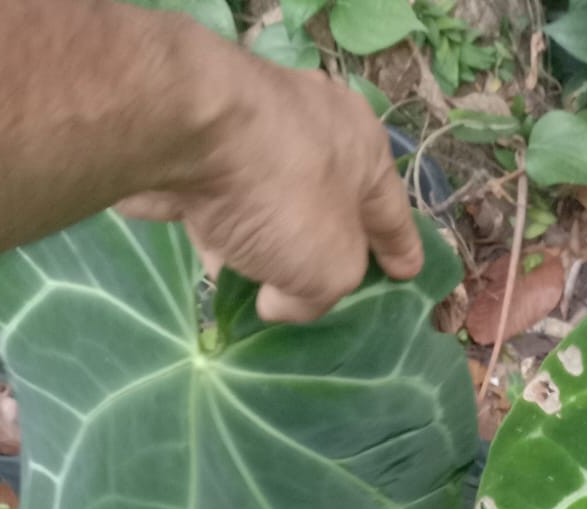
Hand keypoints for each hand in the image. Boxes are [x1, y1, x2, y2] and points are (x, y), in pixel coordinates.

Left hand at [119, 58, 422, 322]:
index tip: (406, 275)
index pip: (393, 215)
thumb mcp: (331, 271)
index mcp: (365, 150)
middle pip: (331, 208)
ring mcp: (256, 131)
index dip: (401, 252)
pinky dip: (225, 234)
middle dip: (327, 250)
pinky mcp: (203, 143)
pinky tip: (216, 265)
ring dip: (269, 246)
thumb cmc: (284, 196)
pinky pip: (226, 203)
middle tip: (326, 289)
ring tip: (260, 290)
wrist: (181, 127)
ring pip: (275, 206)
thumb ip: (318, 298)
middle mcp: (316, 130)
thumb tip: (278, 302)